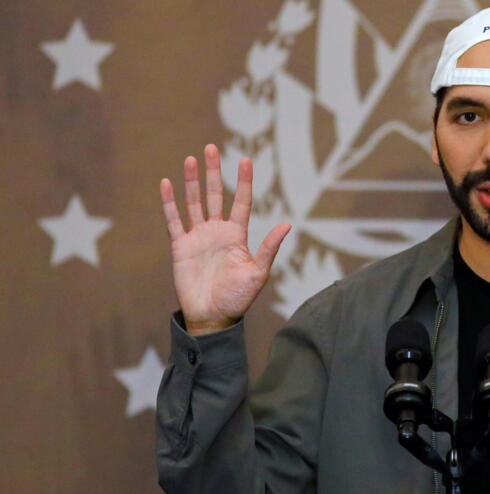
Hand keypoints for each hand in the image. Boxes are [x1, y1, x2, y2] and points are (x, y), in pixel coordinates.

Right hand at [160, 144, 290, 335]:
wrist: (213, 316)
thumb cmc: (238, 297)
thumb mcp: (258, 273)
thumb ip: (269, 248)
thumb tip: (288, 224)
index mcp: (237, 235)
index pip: (241, 202)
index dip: (244, 181)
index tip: (246, 159)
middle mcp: (217, 231)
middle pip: (215, 194)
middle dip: (213, 172)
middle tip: (211, 148)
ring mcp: (198, 236)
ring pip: (194, 202)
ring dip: (191, 181)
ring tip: (190, 158)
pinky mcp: (180, 246)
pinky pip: (174, 220)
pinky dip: (169, 202)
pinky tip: (167, 183)